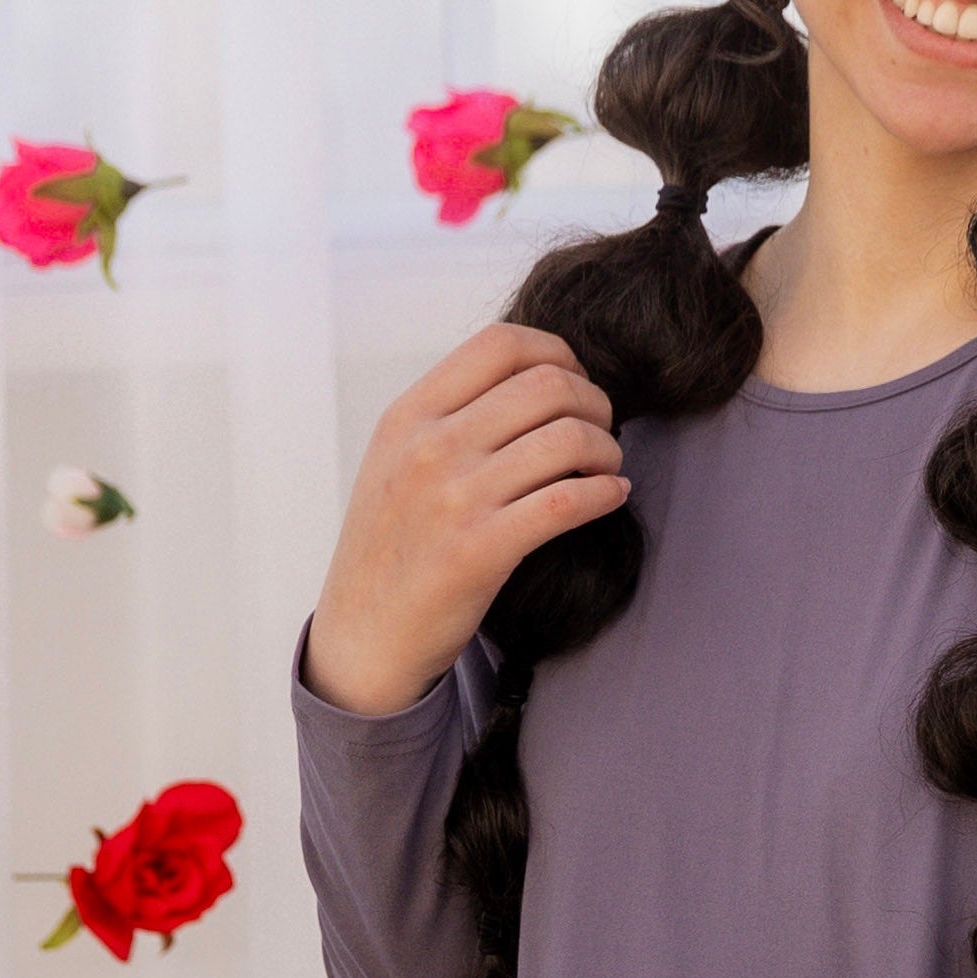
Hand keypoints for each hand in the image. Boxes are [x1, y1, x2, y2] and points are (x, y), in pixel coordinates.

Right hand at [301, 322, 628, 717]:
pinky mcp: (481, 551)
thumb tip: (538, 378)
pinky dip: (606, 493)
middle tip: (602, 430)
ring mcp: (454, 498)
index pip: (501, 344)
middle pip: (547, 384)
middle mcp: (429, 447)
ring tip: (607, 467)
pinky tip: (612, 497)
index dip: (558, 353)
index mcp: (409, 414)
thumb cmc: (392, 545)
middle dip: (594, 402)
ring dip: (607, 449)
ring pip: (567, 439)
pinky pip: (567, 502)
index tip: (576, 382)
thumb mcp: (396, 459)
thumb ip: (450, 415)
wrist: (365, 634)